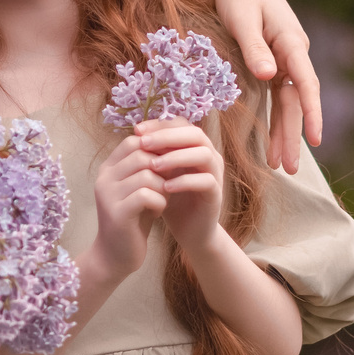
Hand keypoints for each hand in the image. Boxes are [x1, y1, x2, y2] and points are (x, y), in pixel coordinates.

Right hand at [84, 138, 169, 282]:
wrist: (116, 256)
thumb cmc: (133, 220)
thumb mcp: (139, 188)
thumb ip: (148, 167)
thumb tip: (171, 141)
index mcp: (108, 168)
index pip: (134, 140)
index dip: (157, 148)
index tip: (170, 163)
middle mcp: (104, 178)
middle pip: (142, 154)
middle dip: (163, 168)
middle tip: (169, 184)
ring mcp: (108, 195)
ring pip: (147, 174)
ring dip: (163, 187)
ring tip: (161, 199)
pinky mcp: (117, 213)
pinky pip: (147, 195)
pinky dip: (160, 202)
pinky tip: (157, 211)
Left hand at [133, 117, 223, 255]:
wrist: (189, 231)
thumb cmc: (172, 199)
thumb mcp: (160, 173)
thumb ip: (154, 154)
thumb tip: (136, 133)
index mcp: (195, 147)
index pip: (182, 124)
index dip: (160, 124)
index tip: (137, 131)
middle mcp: (210, 155)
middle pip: (195, 134)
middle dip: (167, 136)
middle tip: (143, 143)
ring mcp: (216, 174)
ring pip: (203, 154)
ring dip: (177, 157)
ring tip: (153, 165)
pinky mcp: (217, 194)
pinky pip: (206, 181)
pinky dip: (185, 182)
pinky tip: (165, 187)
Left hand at [192, 0, 320, 172]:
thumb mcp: (242, 15)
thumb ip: (254, 45)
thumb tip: (268, 76)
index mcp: (290, 40)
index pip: (305, 82)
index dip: (311, 112)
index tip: (315, 139)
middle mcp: (291, 52)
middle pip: (297, 100)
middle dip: (295, 135)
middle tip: (291, 169)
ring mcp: (282, 58)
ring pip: (287, 102)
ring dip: (285, 133)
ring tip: (281, 165)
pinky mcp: (269, 62)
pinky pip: (277, 96)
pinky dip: (274, 119)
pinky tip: (273, 141)